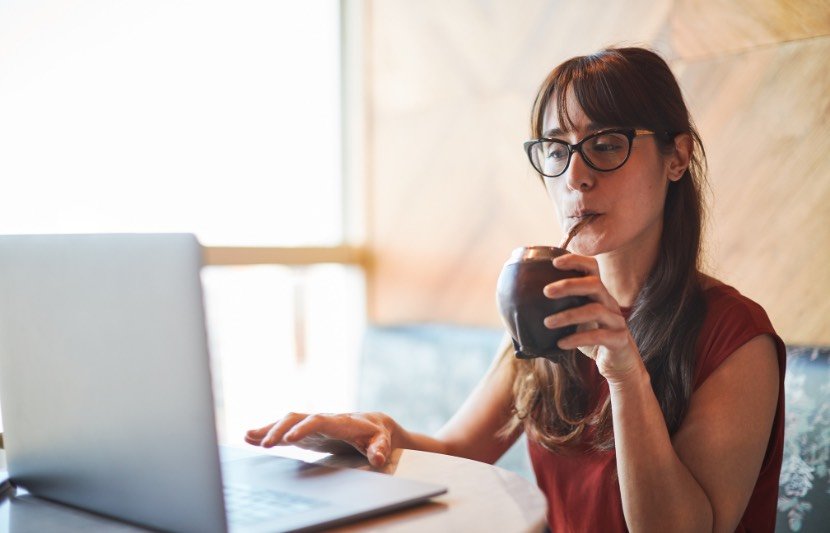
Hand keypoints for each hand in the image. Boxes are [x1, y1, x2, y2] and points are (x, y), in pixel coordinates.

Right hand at [245, 412, 396, 466]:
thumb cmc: (377, 434)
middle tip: (265, 444)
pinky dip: (268, 433)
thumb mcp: (382, 441)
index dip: (303, 429)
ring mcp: (312, 424)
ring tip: (248, 436)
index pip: (319, 421)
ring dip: (268, 429)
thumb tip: (378, 458)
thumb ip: (380, 448)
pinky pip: (285, 430)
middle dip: (279, 429)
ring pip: (287, 421)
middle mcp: (322, 419)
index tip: (288, 439)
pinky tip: (251, 438)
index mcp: (340, 421)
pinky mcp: (306, 432)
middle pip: (297, 418)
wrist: (373, 423)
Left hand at [542, 253, 642, 382]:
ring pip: (595, 310)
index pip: (592, 267)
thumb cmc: (592, 338)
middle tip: (546, 292)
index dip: (575, 261)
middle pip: (594, 284)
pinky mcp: (619, 339)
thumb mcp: (576, 320)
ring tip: (547, 323)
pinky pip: (598, 335)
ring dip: (568, 315)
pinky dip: (577, 338)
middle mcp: (610, 303)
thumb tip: (519, 308)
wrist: (619, 363)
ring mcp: (616, 320)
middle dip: (569, 285)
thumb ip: (559, 310)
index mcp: (598, 294)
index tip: (554, 262)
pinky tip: (561, 343)